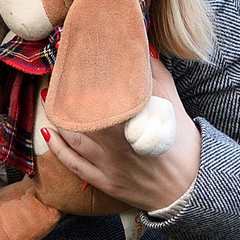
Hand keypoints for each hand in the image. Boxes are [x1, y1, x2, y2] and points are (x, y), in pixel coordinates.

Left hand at [40, 62, 199, 214]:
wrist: (191, 190)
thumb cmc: (184, 146)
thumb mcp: (174, 106)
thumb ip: (158, 76)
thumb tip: (143, 49)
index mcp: (135, 124)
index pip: (102, 98)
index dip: (85, 80)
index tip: (75, 63)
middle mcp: (118, 146)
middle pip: (82, 118)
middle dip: (66, 98)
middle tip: (56, 78)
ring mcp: (109, 166)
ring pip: (74, 139)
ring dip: (58, 119)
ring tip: (49, 98)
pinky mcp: (105, 182)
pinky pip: (74, 165)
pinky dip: (58, 149)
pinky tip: (48, 133)